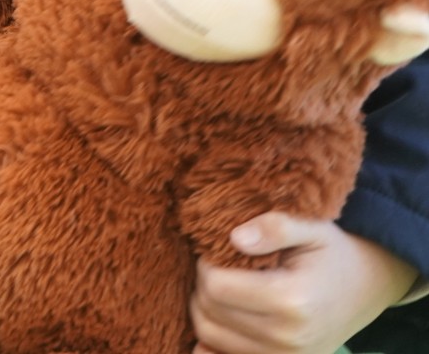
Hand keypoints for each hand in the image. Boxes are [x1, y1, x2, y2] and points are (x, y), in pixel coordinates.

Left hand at [191, 214, 418, 353]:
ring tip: (224, 289)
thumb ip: (275, 226)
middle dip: (203, 286)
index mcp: (293, 300)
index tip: (217, 253)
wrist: (365, 290)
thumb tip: (235, 239)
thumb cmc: (332, 255)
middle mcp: (288, 337)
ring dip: (205, 310)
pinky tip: (224, 318)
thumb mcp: (312, 228)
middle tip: (218, 268)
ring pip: (210, 335)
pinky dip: (213, 340)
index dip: (206, 265)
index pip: (216, 287)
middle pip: (208, 313)